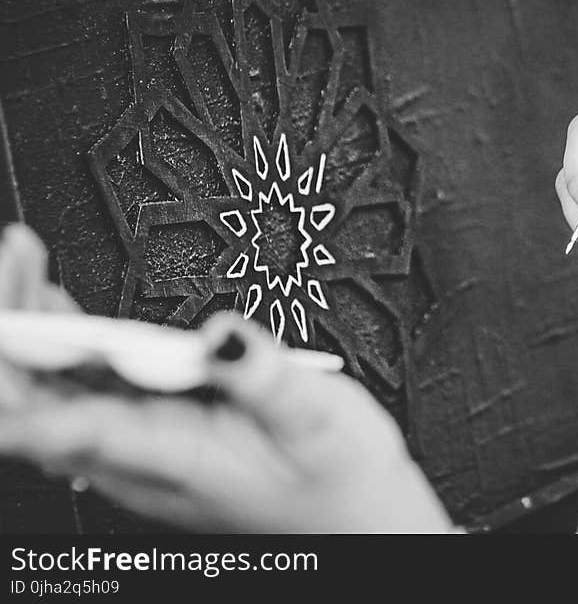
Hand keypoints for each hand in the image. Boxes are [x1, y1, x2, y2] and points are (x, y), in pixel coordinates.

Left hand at [0, 224, 451, 532]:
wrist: (355, 507)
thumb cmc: (339, 477)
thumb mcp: (317, 422)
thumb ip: (266, 378)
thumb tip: (220, 333)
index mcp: (172, 455)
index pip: (57, 427)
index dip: (14, 375)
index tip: (11, 313)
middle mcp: (144, 453)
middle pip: (36, 400)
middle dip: (16, 330)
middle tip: (19, 259)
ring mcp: (147, 440)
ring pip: (55, 391)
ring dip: (32, 330)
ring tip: (25, 264)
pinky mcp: (161, 424)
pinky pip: (89, 384)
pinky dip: (67, 340)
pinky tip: (60, 308)